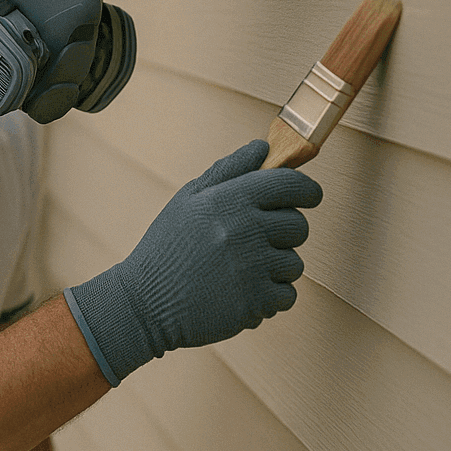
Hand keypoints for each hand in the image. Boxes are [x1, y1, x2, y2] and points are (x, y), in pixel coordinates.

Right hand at [66, 139, 322, 384]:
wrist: (144, 303)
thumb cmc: (166, 248)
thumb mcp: (187, 200)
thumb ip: (227, 170)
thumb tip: (262, 147)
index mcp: (228, 199)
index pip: (293, 185)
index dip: (306, 191)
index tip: (305, 198)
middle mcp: (244, 229)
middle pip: (299, 226)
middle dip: (282, 236)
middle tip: (250, 244)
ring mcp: (252, 267)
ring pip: (294, 264)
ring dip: (273, 270)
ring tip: (238, 273)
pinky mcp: (256, 301)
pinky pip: (287, 296)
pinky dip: (268, 298)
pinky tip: (238, 294)